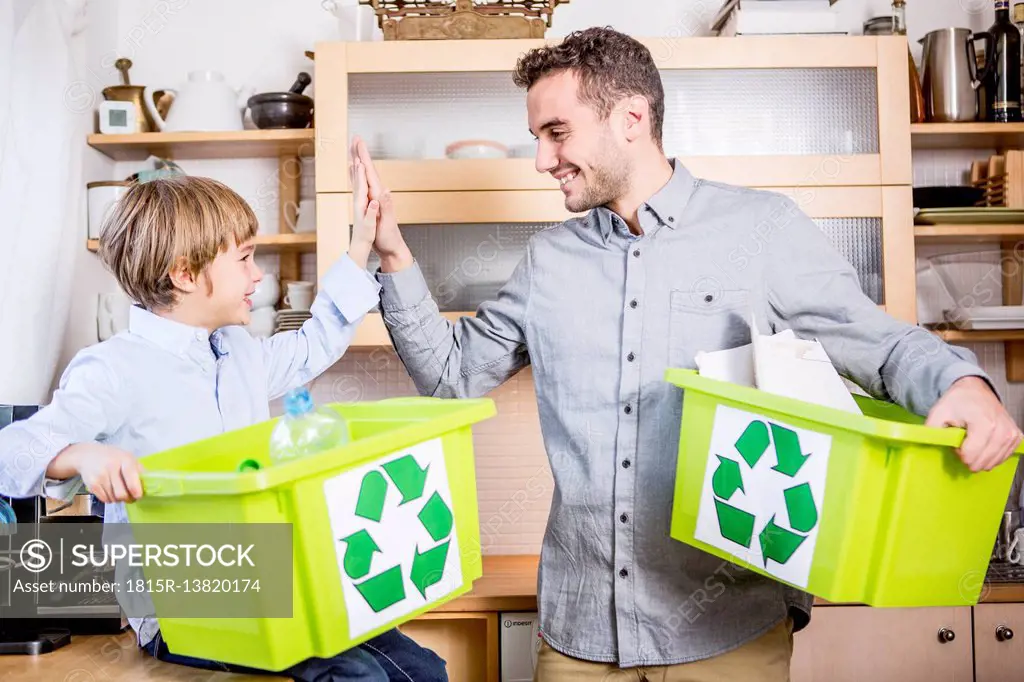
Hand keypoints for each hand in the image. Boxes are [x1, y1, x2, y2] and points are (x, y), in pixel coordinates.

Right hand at [47, 443, 143, 503]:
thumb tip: (151, 485)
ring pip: (113, 498)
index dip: (136, 490)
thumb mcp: (128, 458)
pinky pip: (104, 500)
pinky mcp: (92, 484)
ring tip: (119, 492)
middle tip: (131, 497)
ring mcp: (100, 476)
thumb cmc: (114, 457)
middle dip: (128, 498)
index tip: (138, 495)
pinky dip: (110, 499)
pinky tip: (110, 491)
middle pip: (122, 493)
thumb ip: (139, 471)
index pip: (131, 477)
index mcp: (125, 459)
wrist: (88, 455)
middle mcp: (111, 467)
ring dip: (119, 499)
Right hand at [351, 136, 412, 271]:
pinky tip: (356, 173)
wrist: (393, 248)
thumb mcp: (388, 223)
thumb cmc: (390, 237)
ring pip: (365, 175)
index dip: (364, 157)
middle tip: (355, 138)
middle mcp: (378, 194)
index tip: (358, 143)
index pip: (371, 172)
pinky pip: (363, 185)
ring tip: (354, 150)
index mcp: (379, 196)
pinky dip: (358, 176)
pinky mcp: (372, 204)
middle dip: (362, 154)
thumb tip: (386, 190)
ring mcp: (375, 198)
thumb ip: (387, 206)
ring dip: (360, 162)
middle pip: (368, 170)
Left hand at [925, 376, 1023, 471]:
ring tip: (972, 439)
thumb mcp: (937, 413)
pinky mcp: (1017, 437)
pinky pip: (1001, 458)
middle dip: (967, 456)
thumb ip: (931, 431)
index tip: (955, 438)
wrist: (974, 389)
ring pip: (991, 463)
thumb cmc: (956, 401)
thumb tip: (925, 445)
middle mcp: (1002, 431)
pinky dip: (989, 455)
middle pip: (981, 463)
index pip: (969, 456)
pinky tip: (983, 442)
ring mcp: (1012, 435)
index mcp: (984, 424)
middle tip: (962, 440)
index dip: (957, 452)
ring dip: (978, 456)